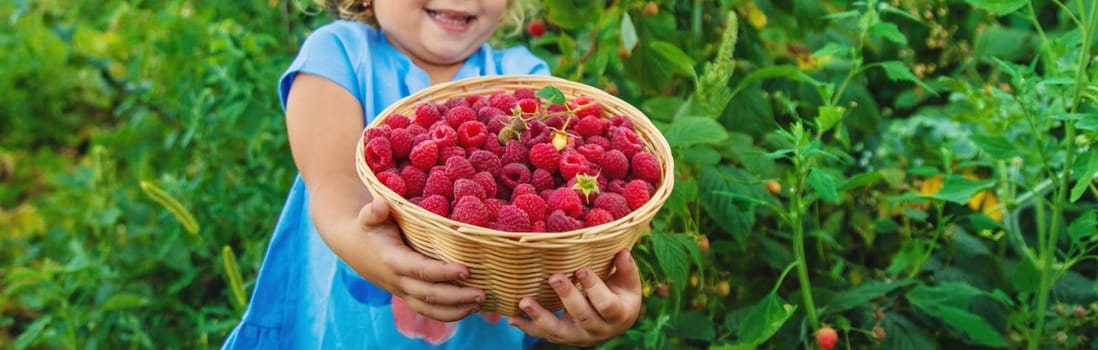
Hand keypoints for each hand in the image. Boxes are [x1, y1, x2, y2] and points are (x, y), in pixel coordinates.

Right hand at [348, 198, 484, 320]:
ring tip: (479, 304)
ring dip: (455, 310)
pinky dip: (449, 313)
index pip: (420, 270)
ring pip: (429, 309)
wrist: (353, 245)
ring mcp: (403, 291)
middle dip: (455, 297)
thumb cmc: (368, 226)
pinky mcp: (408, 295)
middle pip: (428, 295)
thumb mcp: (368, 216)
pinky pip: (428, 310)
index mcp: (392, 260)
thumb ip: (374, 210)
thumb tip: (380, 204)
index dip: (442, 272)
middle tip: (481, 293)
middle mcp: (397, 280)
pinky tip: (469, 308)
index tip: (465, 270)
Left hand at [508, 250, 641, 345]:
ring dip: (539, 317)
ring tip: (524, 302)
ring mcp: (578, 336)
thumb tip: (622, 251)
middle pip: (582, 316)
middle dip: (567, 297)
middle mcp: (598, 330)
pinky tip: (512, 318)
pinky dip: (527, 327)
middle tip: (554, 277)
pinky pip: (544, 334)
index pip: (606, 304)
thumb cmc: (621, 295)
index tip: (582, 269)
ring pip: (558, 331)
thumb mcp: (628, 282)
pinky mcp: (562, 337)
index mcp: (617, 315)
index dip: (594, 288)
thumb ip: (625, 268)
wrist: (614, 322)